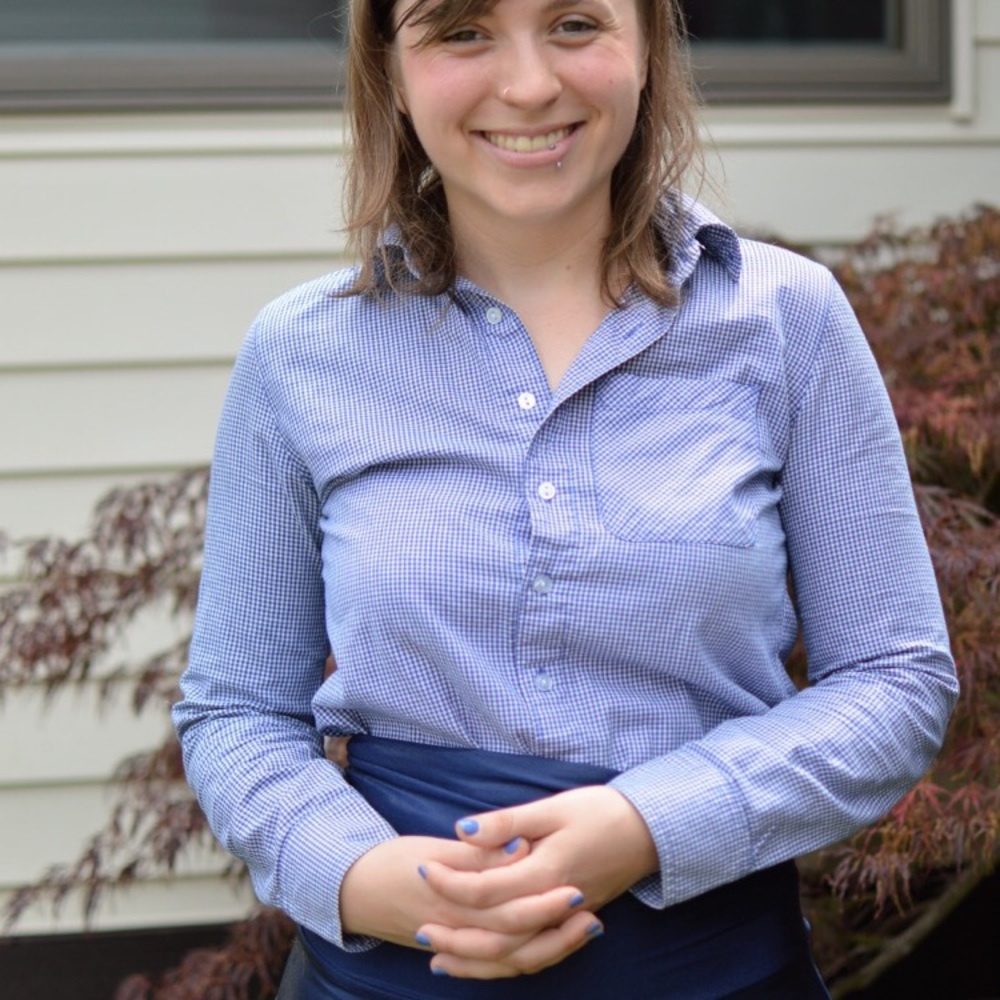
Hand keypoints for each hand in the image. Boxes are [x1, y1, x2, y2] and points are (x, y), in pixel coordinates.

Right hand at [340, 834, 587, 955]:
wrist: (352, 891)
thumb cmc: (392, 862)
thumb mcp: (433, 849)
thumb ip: (477, 852)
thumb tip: (518, 848)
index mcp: (455, 900)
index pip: (508, 906)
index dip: (544, 900)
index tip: (576, 885)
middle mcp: (460, 929)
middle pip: (517, 938)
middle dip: (556, 929)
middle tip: (591, 913)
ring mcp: (458, 945)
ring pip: (510, 957)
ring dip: (549, 947)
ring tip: (583, 930)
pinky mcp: (456, 949)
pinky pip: (495, 964)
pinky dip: (523, 958)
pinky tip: (548, 947)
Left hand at [415, 785, 657, 977]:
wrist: (649, 831)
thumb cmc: (600, 812)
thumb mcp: (552, 808)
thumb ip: (507, 824)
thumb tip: (462, 829)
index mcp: (545, 873)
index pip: (485, 890)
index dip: (449, 883)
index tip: (423, 869)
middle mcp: (554, 906)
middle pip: (495, 936)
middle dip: (454, 936)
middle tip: (420, 928)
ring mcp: (565, 921)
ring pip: (514, 956)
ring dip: (474, 960)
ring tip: (438, 959)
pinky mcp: (571, 924)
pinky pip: (533, 955)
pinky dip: (504, 963)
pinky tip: (484, 959)